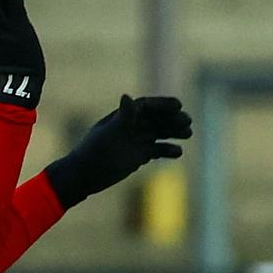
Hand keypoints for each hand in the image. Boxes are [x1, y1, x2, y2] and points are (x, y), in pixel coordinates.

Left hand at [44, 95, 192, 208]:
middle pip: (156, 118)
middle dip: (172, 119)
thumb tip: (127, 96)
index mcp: (122, 116)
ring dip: (173, 132)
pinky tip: (178, 153)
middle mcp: (130, 126)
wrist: (84, 176)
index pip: (146, 106)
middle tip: (188, 122)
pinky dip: (167, 150)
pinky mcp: (138, 156)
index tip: (178, 106)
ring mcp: (135, 141)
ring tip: (188, 134)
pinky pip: (156, 150)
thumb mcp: (111, 135)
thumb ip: (124, 117)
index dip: (162, 104)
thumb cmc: (95, 154)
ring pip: (159, 133)